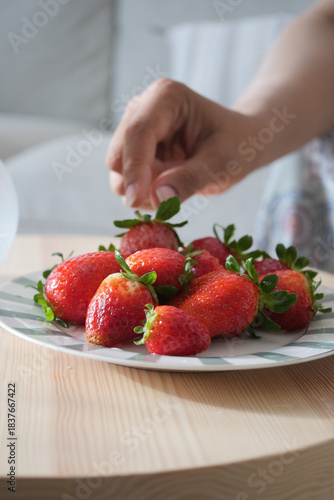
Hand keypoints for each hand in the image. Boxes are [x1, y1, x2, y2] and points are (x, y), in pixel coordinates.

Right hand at [106, 78, 257, 209]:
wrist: (238, 143)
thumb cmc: (235, 145)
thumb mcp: (221, 164)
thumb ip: (190, 179)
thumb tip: (157, 197)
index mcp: (166, 97)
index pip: (138, 132)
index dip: (134, 168)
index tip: (136, 200)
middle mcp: (143, 108)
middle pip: (120, 153)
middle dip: (138, 182)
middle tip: (169, 197)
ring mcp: (134, 129)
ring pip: (119, 172)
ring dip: (143, 190)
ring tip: (177, 187)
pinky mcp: (133, 151)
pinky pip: (126, 181)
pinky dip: (145, 193)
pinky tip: (169, 187)